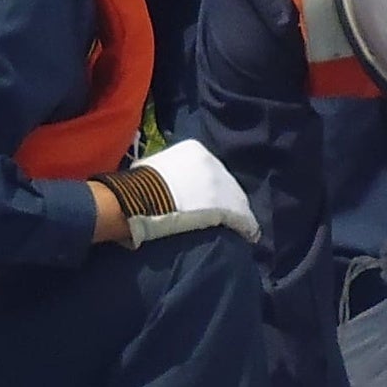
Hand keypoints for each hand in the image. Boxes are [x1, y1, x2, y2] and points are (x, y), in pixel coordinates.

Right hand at [111, 136, 259, 247]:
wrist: (144, 199)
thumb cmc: (138, 186)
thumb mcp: (150, 168)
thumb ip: (162, 171)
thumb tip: (158, 180)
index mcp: (193, 150)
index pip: (206, 168)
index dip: (205, 185)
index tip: (201, 197)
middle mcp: (213, 162)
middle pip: (224, 183)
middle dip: (221, 198)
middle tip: (216, 215)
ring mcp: (224, 184)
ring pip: (237, 200)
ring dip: (235, 214)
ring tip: (233, 230)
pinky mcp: (230, 207)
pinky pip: (244, 218)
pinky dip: (245, 228)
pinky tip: (247, 237)